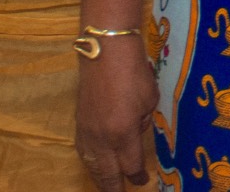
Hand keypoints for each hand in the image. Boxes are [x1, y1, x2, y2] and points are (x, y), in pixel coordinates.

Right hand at [75, 41, 157, 190]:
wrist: (105, 52)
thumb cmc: (133, 71)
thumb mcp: (150, 97)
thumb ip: (145, 119)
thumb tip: (137, 129)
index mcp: (123, 134)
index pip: (130, 165)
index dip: (137, 176)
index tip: (143, 180)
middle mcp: (102, 139)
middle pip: (107, 174)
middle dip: (114, 188)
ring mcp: (87, 133)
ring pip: (92, 166)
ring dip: (100, 178)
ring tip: (108, 185)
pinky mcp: (79, 124)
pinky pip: (84, 153)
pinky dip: (91, 163)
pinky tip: (95, 164)